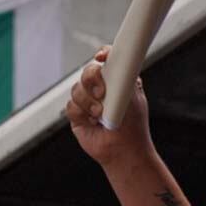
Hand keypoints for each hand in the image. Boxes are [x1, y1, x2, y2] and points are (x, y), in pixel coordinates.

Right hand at [65, 46, 154, 167]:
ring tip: (100, 115)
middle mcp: (102, 88)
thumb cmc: (132, 125)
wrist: (123, 150)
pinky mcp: (77, 114)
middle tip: (101, 93)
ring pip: (77, 89)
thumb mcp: (134, 97)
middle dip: (92, 79)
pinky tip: (92, 123)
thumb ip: (126, 77)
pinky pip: (71, 106)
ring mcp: (88, 100)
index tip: (102, 58)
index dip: (103, 55)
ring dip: (88, 102)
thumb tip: (119, 61)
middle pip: (88, 71)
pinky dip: (81, 114)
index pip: (107, 60)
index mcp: (117, 81)